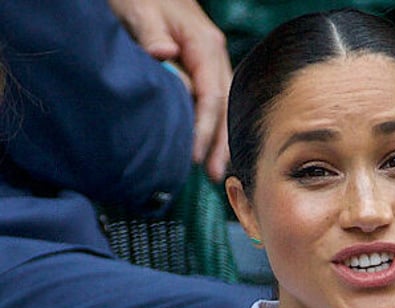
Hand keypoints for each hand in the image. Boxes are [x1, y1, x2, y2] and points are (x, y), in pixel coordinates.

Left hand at [108, 0, 231, 180]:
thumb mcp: (140, 8)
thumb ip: (151, 32)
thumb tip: (165, 54)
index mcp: (204, 44)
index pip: (211, 96)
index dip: (205, 129)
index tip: (194, 155)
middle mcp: (214, 55)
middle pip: (225, 106)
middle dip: (221, 143)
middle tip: (214, 175)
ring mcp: (211, 61)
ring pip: (224, 106)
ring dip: (221, 139)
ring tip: (216, 169)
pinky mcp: (202, 66)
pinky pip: (215, 101)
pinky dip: (214, 125)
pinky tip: (210, 145)